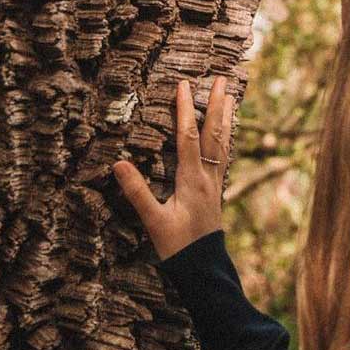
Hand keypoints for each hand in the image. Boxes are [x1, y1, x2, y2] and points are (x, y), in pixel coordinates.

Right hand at [112, 76, 234, 261]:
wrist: (203, 269)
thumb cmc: (178, 247)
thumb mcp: (153, 221)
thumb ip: (137, 192)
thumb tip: (118, 163)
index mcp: (192, 179)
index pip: (187, 137)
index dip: (184, 110)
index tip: (183, 85)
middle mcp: (207, 177)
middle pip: (213, 134)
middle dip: (216, 105)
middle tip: (223, 79)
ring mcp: (214, 184)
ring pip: (222, 144)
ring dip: (225, 119)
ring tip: (231, 97)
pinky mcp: (216, 192)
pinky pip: (223, 157)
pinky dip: (224, 140)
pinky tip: (225, 136)